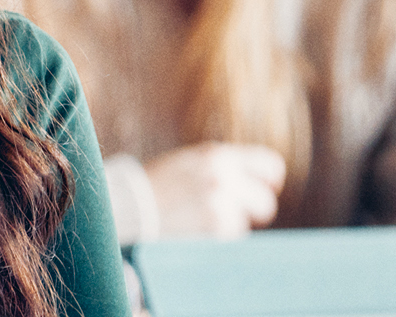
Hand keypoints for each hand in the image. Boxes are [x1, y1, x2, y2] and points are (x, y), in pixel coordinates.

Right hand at [144, 142, 285, 237]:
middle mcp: (222, 177)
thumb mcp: (192, 162)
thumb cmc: (158, 185)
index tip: (264, 189)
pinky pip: (228, 239)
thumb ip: (224, 168)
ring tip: (198, 220)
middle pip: (265, 201)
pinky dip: (215, 239)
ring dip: (228, 226)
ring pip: (244, 223)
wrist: (126, 206)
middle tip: (233, 213)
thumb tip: (262, 183)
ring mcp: (219, 205)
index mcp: (217, 156)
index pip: (270, 166)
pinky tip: (194, 230)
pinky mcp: (213, 230)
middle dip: (253, 211)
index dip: (269, 181)